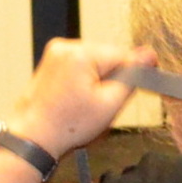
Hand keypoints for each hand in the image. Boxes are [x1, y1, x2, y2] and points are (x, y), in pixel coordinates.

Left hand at [0, 39, 151, 182]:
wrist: (32, 136)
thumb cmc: (66, 125)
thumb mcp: (110, 104)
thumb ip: (132, 76)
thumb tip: (149, 55)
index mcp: (81, 54)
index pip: (123, 55)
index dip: (131, 75)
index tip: (131, 92)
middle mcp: (66, 46)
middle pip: (108, 56)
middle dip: (111, 78)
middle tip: (102, 104)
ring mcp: (56, 51)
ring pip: (96, 61)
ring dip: (98, 79)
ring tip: (86, 103)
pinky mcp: (52, 59)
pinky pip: (81, 64)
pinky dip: (84, 79)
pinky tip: (77, 97)